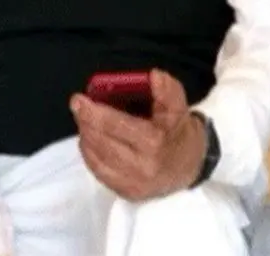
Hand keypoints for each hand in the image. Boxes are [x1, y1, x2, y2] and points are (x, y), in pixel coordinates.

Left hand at [71, 69, 205, 201]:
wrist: (191, 166)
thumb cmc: (178, 132)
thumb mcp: (178, 106)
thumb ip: (167, 90)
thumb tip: (154, 76)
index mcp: (155, 142)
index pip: (116, 126)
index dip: (93, 112)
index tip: (78, 100)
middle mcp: (142, 167)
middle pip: (101, 143)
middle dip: (85, 122)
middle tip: (78, 106)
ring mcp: (133, 184)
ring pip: (96, 159)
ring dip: (86, 137)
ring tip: (85, 121)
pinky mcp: (127, 194)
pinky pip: (99, 173)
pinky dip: (90, 154)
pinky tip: (90, 140)